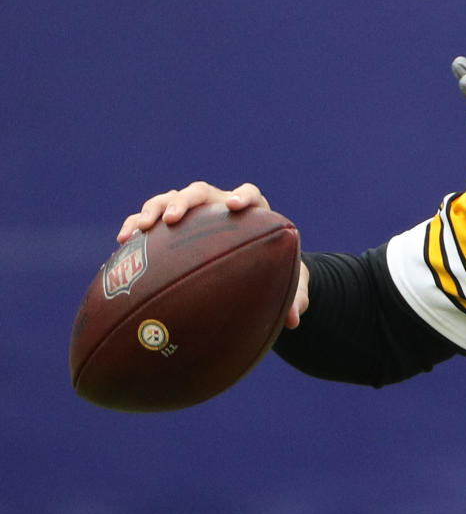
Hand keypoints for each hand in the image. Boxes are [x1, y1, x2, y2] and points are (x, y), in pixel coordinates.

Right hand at [116, 181, 309, 328]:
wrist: (248, 268)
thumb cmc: (271, 272)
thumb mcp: (288, 285)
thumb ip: (295, 298)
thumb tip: (294, 321)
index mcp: (251, 213)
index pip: (249, 194)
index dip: (243, 196)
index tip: (235, 206)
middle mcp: (218, 206)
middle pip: (201, 192)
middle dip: (184, 202)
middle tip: (172, 219)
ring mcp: (193, 214)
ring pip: (169, 200)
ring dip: (153, 210)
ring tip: (139, 229)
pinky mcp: (170, 227)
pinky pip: (149, 220)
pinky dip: (136, 225)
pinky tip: (122, 242)